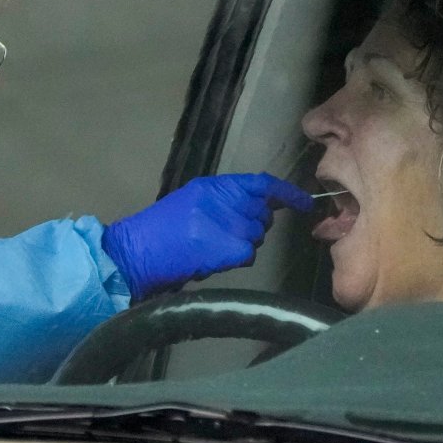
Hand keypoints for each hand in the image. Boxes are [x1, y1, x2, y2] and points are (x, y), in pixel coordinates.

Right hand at [101, 173, 314, 299]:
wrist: (136, 251)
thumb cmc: (160, 230)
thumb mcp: (191, 203)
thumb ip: (222, 201)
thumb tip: (255, 207)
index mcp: (212, 186)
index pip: (260, 183)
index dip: (286, 193)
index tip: (305, 202)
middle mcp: (222, 199)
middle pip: (261, 213)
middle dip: (252, 225)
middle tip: (226, 235)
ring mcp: (226, 222)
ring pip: (256, 235)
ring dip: (241, 244)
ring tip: (212, 247)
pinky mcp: (227, 246)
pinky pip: (247, 253)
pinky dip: (235, 258)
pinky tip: (213, 259)